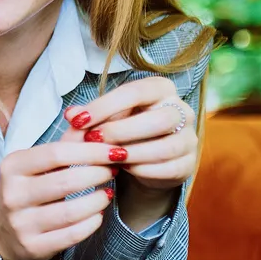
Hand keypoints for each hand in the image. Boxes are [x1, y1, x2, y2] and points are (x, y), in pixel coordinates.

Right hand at [0, 141, 120, 259]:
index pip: (57, 153)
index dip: (90, 151)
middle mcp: (11, 194)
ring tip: (107, 193)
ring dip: (97, 200)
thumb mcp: (40, 165)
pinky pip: (72, 234)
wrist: (7, 236)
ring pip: (71, 211)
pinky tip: (97, 214)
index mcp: (12, 166)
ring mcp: (20, 223)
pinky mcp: (32, 246)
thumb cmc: (30, 192)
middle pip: (66, 181)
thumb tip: (92, 120)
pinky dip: (92, 223)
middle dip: (98, 174)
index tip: (114, 150)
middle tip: (114, 171)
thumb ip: (67, 143)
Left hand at [63, 76, 197, 230]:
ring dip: (132, 153)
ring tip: (107, 158)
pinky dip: (143, 170)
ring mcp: (189, 138)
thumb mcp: (104, 120)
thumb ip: (88, 117)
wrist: (141, 164)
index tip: (78, 120)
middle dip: (121, 131)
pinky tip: (123, 170)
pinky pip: (170, 168)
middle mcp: (181, 110)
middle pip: (159, 119)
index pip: (136, 91)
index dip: (105, 105)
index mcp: (160, 89)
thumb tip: (71, 115)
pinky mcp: (189, 164)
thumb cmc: (122, 132)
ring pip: (167, 146)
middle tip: (94, 140)